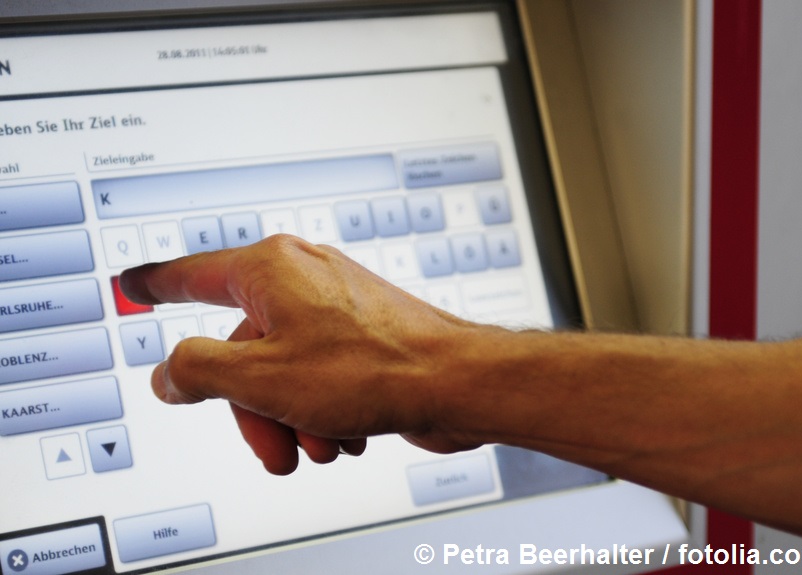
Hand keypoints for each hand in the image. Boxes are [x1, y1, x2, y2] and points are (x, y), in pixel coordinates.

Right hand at [120, 235, 484, 473]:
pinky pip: (318, 374)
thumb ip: (198, 371)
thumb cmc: (373, 368)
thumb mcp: (260, 379)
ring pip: (282, 369)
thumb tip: (170, 372)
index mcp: (271, 270)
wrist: (456, 383)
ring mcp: (336, 305)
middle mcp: (303, 278)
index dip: (157, 285)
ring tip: (321, 443)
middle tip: (272, 446)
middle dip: (253, 407)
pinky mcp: (362, 333)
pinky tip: (345, 433)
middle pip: (243, 348)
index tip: (135, 286)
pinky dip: (322, 409)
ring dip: (292, 416)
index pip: (193, 275)